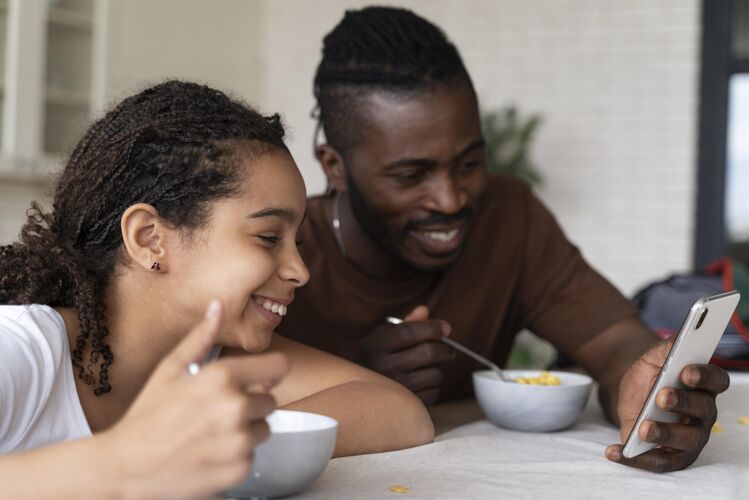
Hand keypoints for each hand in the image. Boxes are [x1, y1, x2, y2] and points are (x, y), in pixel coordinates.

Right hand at [102, 300, 288, 499]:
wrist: (126, 466)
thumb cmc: (147, 415)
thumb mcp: (170, 368)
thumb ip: (202, 336)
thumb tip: (218, 305)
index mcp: (222, 377)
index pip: (279, 367)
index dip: (271, 373)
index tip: (262, 379)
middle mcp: (235, 407)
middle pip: (270, 401)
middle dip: (250, 405)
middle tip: (216, 413)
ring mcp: (239, 441)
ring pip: (263, 429)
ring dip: (245, 431)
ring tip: (211, 433)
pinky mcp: (239, 469)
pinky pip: (253, 455)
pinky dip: (236, 456)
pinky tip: (209, 453)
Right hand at [358, 305, 452, 404]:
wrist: (357, 394)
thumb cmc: (375, 358)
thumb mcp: (383, 336)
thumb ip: (405, 323)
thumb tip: (424, 310)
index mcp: (376, 345)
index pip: (410, 331)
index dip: (432, 328)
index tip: (445, 328)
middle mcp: (383, 366)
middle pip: (428, 352)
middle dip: (445, 348)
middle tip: (447, 349)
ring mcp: (394, 388)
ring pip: (435, 374)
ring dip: (437, 369)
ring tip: (427, 368)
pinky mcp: (404, 406)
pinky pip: (434, 393)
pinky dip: (433, 387)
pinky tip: (422, 383)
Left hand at [605, 339, 729, 471]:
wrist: (632, 396)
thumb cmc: (649, 376)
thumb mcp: (652, 359)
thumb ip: (666, 349)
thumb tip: (678, 338)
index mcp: (704, 385)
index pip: (716, 380)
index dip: (704, 376)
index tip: (686, 371)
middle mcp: (703, 413)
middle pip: (703, 410)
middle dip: (683, 403)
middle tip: (661, 397)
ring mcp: (690, 436)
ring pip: (686, 439)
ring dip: (665, 434)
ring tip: (642, 429)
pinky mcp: (672, 456)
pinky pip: (659, 462)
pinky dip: (636, 459)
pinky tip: (614, 451)